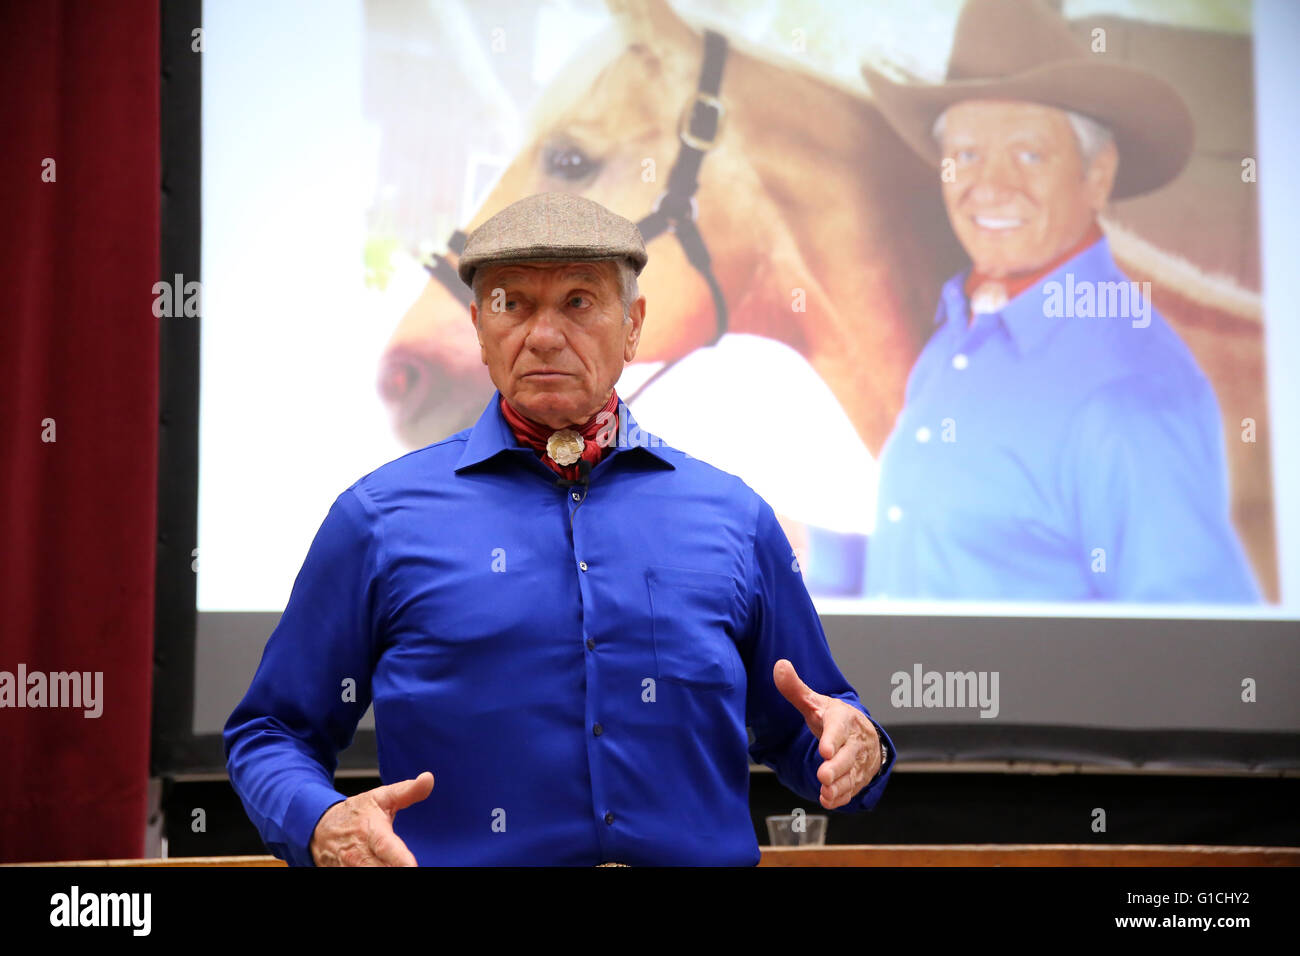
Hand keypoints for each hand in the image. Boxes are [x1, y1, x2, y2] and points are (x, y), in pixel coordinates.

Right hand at [310, 771, 433, 865]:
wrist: (320, 827)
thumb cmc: (355, 813)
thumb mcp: (380, 797)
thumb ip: (407, 791)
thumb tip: (428, 779)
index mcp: (371, 831)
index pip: (386, 847)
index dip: (400, 859)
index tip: (412, 866)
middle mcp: (359, 854)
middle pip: (381, 870)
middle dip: (396, 869)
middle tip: (408, 867)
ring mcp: (349, 869)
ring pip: (368, 876)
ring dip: (387, 873)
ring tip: (399, 867)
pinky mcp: (341, 875)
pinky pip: (360, 880)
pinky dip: (375, 877)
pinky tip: (385, 869)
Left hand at [774, 660, 882, 808]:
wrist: (864, 733)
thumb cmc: (835, 718)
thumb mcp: (816, 702)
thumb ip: (796, 689)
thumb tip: (779, 666)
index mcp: (843, 719)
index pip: (839, 728)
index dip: (832, 740)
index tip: (825, 750)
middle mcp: (854, 741)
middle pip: (847, 756)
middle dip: (836, 767)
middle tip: (823, 776)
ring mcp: (858, 761)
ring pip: (851, 775)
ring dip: (839, 785)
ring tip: (826, 792)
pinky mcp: (859, 777)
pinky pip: (852, 788)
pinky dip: (842, 796)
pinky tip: (829, 800)